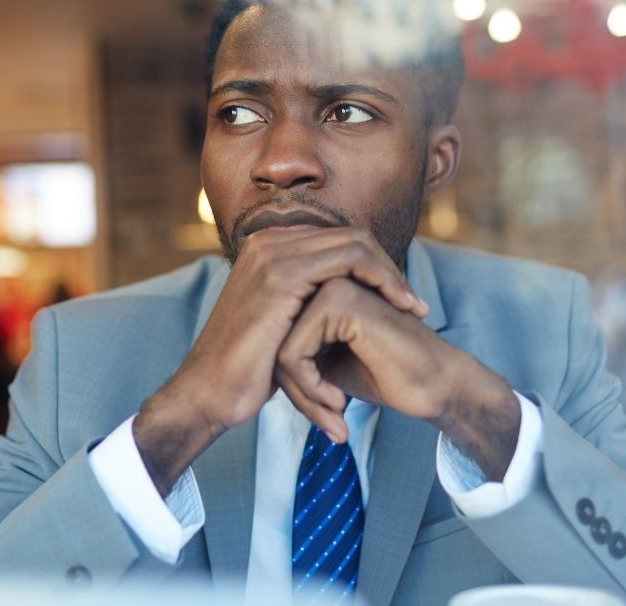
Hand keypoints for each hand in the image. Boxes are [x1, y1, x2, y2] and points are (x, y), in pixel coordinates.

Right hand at [133, 227, 426, 493]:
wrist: (211, 391)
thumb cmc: (247, 367)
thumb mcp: (281, 324)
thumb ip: (306, 301)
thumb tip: (343, 297)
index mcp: (267, 248)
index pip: (337, 238)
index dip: (374, 265)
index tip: (400, 299)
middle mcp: (268, 241)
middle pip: (351, 235)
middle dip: (389, 268)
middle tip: (415, 304)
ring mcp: (272, 254)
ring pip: (356, 243)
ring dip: (391, 275)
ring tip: (413, 309)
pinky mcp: (281, 275)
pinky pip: (348, 261)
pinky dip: (380, 281)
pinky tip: (395, 310)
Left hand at [275, 278, 519, 480]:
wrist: (432, 386)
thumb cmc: (383, 375)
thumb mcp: (325, 362)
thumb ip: (295, 348)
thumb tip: (255, 360)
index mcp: (317, 286)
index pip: (275, 336)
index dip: (291, 382)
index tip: (322, 410)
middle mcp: (322, 278)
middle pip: (273, 342)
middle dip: (295, 391)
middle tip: (329, 421)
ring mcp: (331, 285)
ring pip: (279, 350)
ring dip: (303, 395)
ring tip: (333, 415)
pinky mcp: (339, 303)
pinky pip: (292, 355)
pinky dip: (310, 389)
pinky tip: (340, 404)